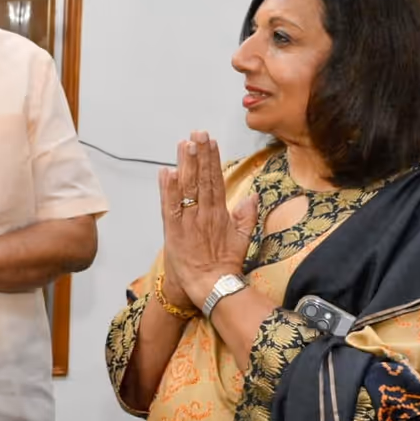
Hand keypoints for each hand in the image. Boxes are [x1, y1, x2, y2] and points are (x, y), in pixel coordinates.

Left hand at [159, 131, 257, 306]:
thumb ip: (247, 217)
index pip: (215, 180)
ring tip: (184, 144)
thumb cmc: (224, 265)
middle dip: (199, 155)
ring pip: (186, 188)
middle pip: (201, 179)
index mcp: (219, 213)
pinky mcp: (173, 231)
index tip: (211, 141)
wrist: (210, 287)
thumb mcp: (242, 240)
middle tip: (197, 133)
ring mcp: (188, 221)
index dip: (212, 160)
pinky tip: (166, 172)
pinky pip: (169, 206)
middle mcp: (204, 214)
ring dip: (185, 165)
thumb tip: (253, 196)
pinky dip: (167, 190)